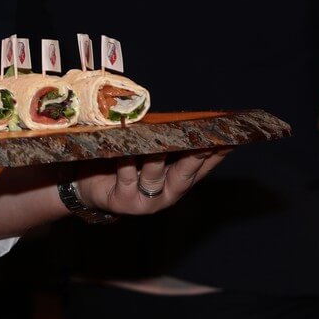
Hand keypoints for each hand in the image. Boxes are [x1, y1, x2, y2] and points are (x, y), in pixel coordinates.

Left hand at [74, 148, 227, 215]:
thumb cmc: (119, 168)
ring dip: (158, 155)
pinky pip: (127, 175)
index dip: (217, 155)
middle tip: (205, 140)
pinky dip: (128, 161)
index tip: (231, 139)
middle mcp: (165, 194)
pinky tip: (128, 148)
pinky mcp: (124, 200)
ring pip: (155, 173)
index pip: (202, 168)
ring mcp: (145, 200)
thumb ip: (163, 145)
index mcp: (175, 183)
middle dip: (195, 156)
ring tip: (162, 139)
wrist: (87, 191)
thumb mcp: (145, 158)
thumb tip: (177, 118)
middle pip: (185, 173)